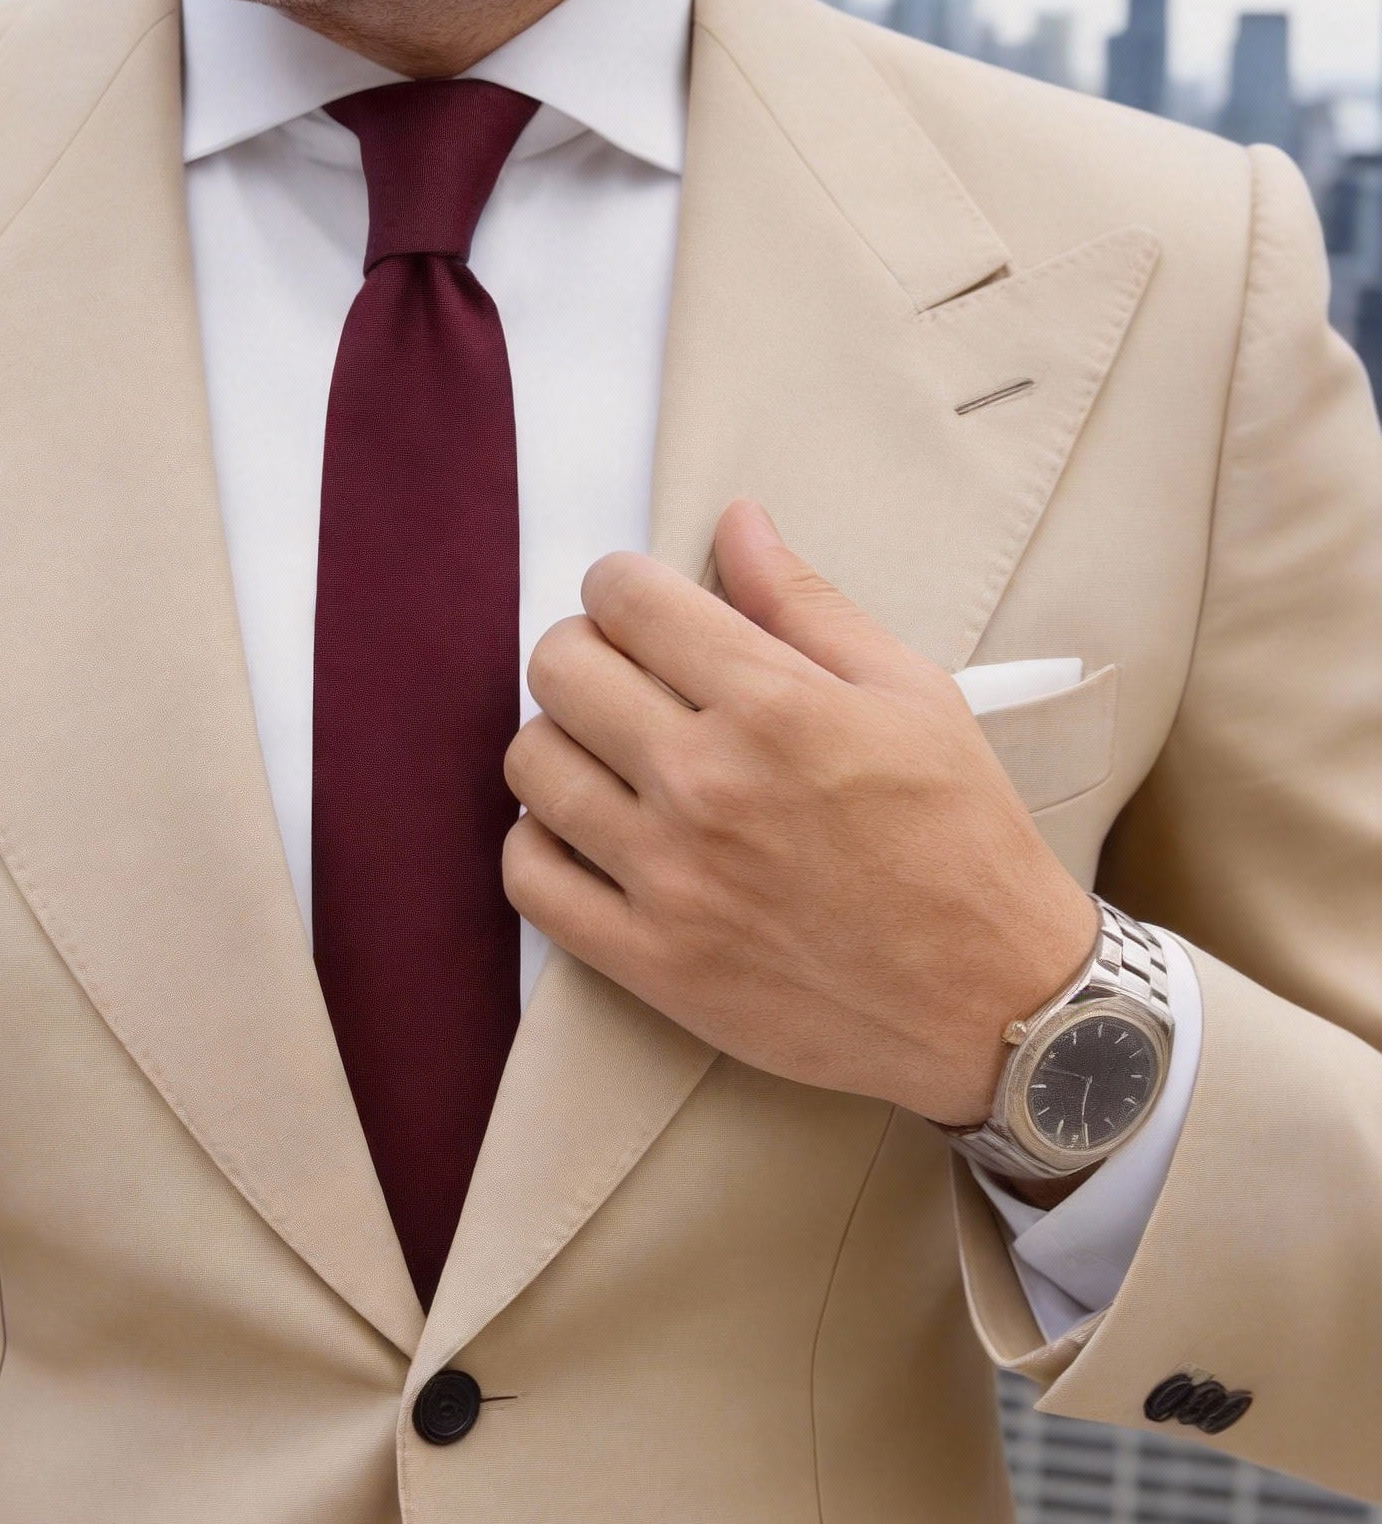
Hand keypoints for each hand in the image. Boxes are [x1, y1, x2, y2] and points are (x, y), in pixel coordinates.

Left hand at [502, 500, 1095, 1126]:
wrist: (993, 1000)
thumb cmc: (962, 840)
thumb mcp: (913, 695)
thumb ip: (808, 605)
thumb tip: (736, 522)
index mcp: (774, 706)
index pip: (627, 600)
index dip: (619, 586)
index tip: (634, 604)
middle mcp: (707, 784)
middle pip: (560, 670)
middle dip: (581, 651)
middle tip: (619, 675)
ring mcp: (669, 878)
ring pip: (531, 766)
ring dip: (556, 743)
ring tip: (604, 756)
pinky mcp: (649, 960)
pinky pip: (529, 879)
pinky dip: (538, 845)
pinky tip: (584, 833)